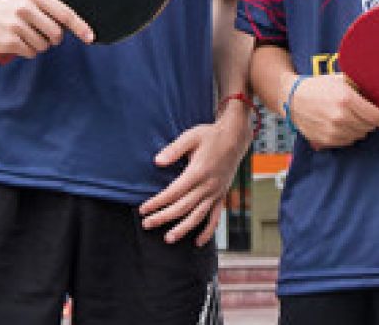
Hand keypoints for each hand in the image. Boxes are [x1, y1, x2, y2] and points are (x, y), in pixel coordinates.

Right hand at [0, 0, 91, 58]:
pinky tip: (18, 43)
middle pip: (56, 34)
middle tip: (44, 35)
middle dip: (54, 39)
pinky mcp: (8, 40)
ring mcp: (16, 24)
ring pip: (43, 45)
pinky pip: (31, 53)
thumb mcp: (29, 0)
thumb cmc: (10, 8)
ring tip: (25, 36)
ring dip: (39, 45)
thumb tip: (76, 25)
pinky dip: (29, 51)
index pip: (64, 13)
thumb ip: (50, 9)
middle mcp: (26, 8)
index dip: (80, 27)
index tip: (90, 37)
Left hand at [140, 112, 251, 243]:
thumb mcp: (190, 137)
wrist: (235, 137)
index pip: (173, 192)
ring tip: (168, 238)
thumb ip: (173, 150)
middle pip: (183, 207)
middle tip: (147, 224)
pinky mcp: (221, 196)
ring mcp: (216, 193)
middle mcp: (208, 186)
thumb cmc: (210, 136)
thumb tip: (157, 162)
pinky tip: (198, 242)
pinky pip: (215, 217)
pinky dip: (208, 231)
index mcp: (198, 172)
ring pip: (198, 216)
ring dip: (183, 229)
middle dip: (163, 217)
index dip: (157, 202)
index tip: (143, 209)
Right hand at [287, 75, 378, 148]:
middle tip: (359, 109)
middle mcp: (341, 117)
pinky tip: (339, 122)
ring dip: (359, 127)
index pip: (376, 116)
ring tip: (346, 114)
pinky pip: (348, 141)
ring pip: (360, 134)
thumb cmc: (319, 86)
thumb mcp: (341, 79)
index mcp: (346, 99)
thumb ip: (361, 87)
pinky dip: (349, 133)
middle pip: (370, 126)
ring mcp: (333, 131)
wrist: (293, 99)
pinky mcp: (327, 141)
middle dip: (370, 119)